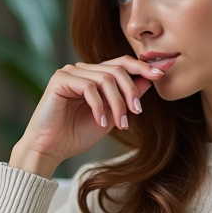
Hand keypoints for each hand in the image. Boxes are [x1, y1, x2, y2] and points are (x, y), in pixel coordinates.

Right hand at [9, 56, 161, 178]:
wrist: (50, 149)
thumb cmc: (76, 134)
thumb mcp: (111, 115)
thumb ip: (127, 97)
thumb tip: (149, 80)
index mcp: (93, 76)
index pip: (121, 64)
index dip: (142, 67)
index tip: (161, 75)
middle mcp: (82, 70)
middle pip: (116, 69)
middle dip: (131, 91)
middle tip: (137, 112)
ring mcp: (70, 72)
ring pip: (105, 78)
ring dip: (117, 103)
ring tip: (120, 123)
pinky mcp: (60, 79)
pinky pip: (89, 86)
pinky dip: (99, 105)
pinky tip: (101, 121)